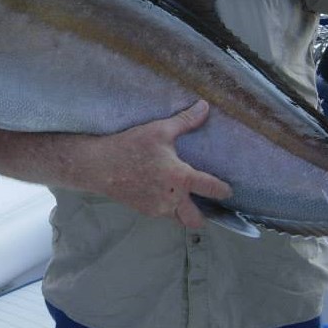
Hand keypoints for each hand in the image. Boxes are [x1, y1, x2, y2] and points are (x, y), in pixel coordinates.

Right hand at [89, 100, 231, 228]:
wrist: (98, 166)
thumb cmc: (130, 146)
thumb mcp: (159, 130)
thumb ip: (185, 121)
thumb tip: (205, 107)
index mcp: (180, 179)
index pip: (211, 189)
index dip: (224, 191)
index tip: (229, 190)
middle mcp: (172, 199)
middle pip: (196, 221)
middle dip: (204, 216)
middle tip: (205, 203)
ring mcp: (157, 208)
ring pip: (178, 219)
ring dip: (184, 213)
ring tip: (184, 199)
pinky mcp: (144, 210)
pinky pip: (162, 214)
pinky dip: (167, 207)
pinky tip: (162, 193)